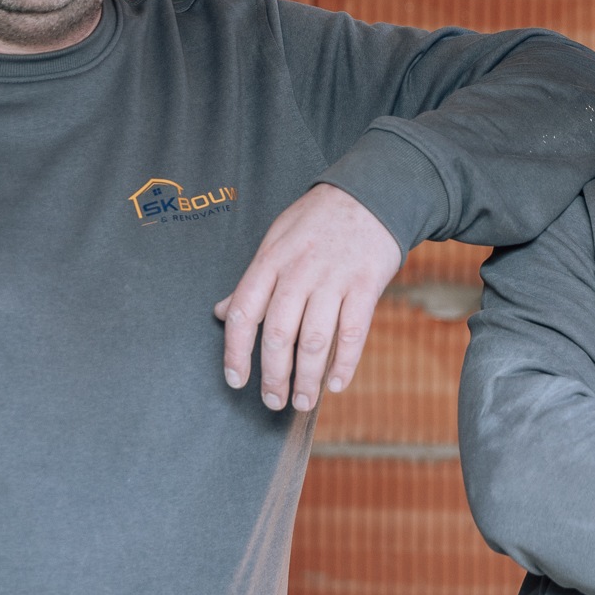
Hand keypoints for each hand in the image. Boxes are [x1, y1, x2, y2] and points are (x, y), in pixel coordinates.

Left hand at [215, 184, 403, 412]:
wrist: (370, 192)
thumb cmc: (317, 220)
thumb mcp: (276, 240)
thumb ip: (253, 280)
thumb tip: (224, 312)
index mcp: (271, 260)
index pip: (245, 312)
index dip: (236, 351)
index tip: (236, 380)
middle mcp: (299, 271)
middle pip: (279, 333)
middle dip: (273, 376)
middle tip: (273, 401)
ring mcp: (334, 278)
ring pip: (315, 339)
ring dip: (307, 378)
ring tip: (302, 402)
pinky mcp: (366, 284)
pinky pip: (353, 332)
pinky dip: (344, 363)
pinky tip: (336, 383)